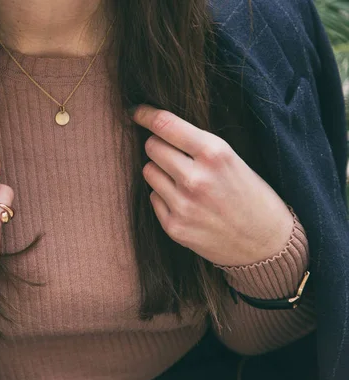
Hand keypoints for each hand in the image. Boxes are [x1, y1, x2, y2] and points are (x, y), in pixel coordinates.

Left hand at [131, 105, 293, 266]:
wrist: (267, 244)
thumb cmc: (252, 196)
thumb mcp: (233, 159)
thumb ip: (198, 145)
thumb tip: (159, 130)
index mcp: (214, 153)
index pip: (165, 125)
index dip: (145, 114)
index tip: (135, 111)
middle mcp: (195, 178)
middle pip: (151, 147)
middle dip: (158, 145)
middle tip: (173, 153)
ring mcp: (182, 204)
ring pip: (148, 171)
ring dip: (160, 171)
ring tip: (183, 180)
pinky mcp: (174, 227)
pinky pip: (153, 198)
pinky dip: (163, 196)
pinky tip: (186, 203)